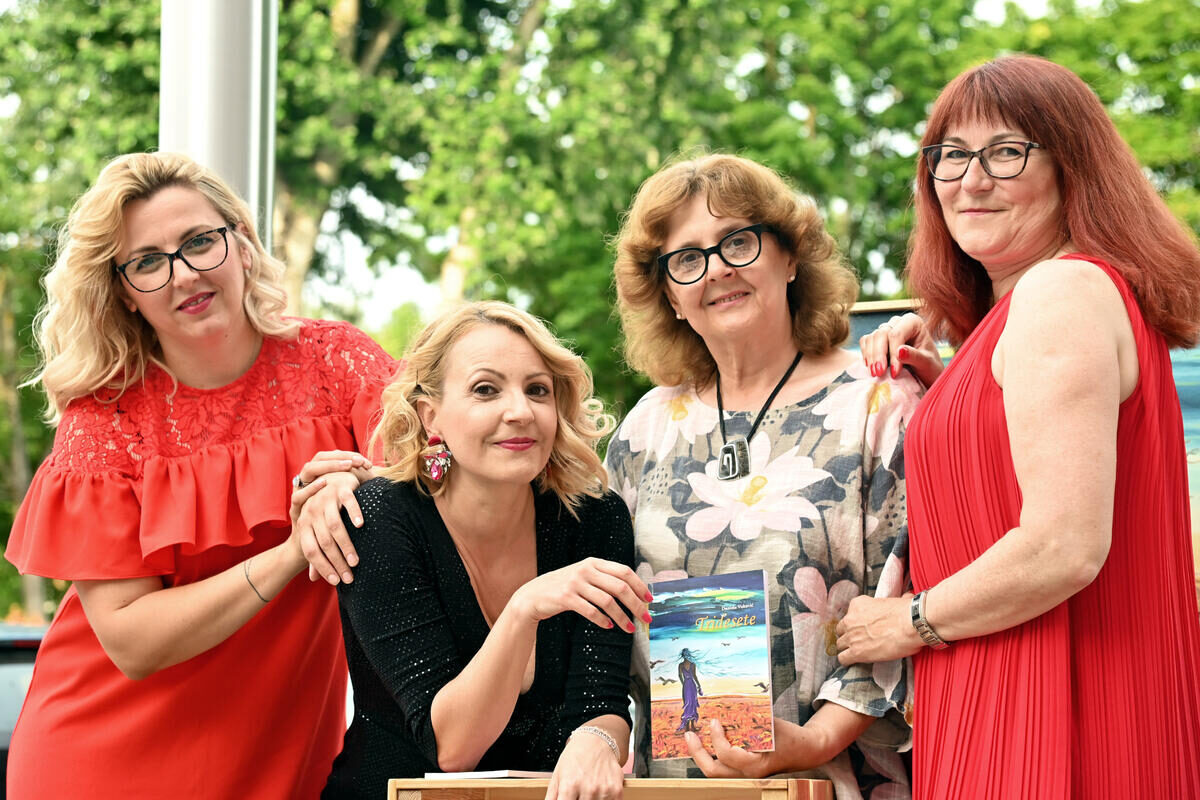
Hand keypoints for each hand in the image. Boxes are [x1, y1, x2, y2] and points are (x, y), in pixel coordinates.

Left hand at [290, 450, 373, 584]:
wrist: (334, 477)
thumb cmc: (327, 510)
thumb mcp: (318, 530)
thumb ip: (316, 552)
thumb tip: (313, 578)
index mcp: (304, 524)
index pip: (310, 551)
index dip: (322, 567)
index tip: (336, 581)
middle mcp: (312, 511)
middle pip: (323, 542)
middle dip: (337, 562)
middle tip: (349, 577)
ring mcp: (326, 499)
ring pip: (335, 527)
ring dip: (346, 546)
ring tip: (355, 561)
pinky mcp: (341, 488)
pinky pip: (348, 503)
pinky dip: (354, 513)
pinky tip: (361, 525)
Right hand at [510, 558, 650, 632]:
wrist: (534, 595)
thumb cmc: (564, 587)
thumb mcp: (584, 575)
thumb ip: (603, 578)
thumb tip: (633, 591)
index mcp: (593, 562)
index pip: (624, 571)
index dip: (639, 586)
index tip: (649, 600)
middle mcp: (586, 569)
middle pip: (620, 587)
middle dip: (636, 604)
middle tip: (646, 618)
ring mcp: (575, 583)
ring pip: (607, 601)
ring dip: (622, 617)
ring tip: (630, 628)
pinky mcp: (566, 597)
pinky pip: (590, 611)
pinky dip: (602, 620)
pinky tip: (609, 627)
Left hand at [545, 729, 623, 799]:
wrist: (596, 741)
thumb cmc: (576, 756)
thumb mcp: (558, 774)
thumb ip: (552, 796)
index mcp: (569, 785)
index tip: (568, 799)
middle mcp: (587, 788)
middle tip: (578, 793)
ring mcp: (603, 790)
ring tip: (588, 792)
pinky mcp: (616, 790)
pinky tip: (599, 793)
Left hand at [685, 717, 821, 777]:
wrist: (807, 751)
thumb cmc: (791, 736)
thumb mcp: (773, 724)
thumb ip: (752, 719)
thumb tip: (728, 706)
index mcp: (756, 765)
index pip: (727, 754)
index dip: (716, 737)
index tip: (714, 721)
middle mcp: (748, 773)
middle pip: (713, 771)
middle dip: (697, 753)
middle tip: (689, 735)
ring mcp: (745, 774)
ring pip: (715, 771)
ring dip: (701, 754)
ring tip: (692, 738)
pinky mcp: (743, 770)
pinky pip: (722, 766)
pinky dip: (712, 754)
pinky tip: (706, 741)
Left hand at [835, 594, 921, 664]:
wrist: (910, 624)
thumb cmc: (906, 613)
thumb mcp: (895, 600)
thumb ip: (895, 602)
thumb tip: (906, 597)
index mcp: (858, 604)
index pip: (851, 614)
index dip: (858, 623)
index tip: (865, 627)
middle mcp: (850, 619)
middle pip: (842, 630)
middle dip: (850, 635)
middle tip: (861, 640)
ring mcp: (851, 636)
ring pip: (840, 644)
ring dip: (848, 648)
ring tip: (858, 652)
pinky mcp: (856, 652)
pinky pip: (843, 658)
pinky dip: (847, 660)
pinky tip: (853, 662)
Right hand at [858, 312, 942, 386]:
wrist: (925, 372)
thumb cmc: (929, 366)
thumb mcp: (927, 363)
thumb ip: (914, 356)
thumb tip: (899, 351)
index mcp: (913, 322)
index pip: (896, 334)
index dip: (892, 352)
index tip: (894, 372)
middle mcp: (898, 323)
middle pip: (881, 334)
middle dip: (879, 355)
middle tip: (879, 373)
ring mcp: (886, 330)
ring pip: (871, 338)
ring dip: (871, 357)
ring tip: (875, 374)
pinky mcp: (877, 339)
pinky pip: (865, 342)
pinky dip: (866, 354)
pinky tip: (870, 367)